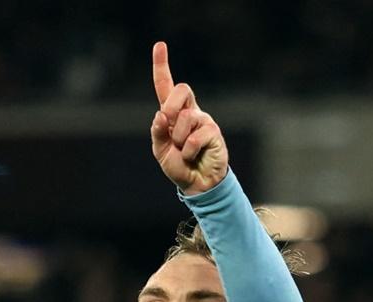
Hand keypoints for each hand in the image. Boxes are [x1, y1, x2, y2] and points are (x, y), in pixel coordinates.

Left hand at [150, 41, 227, 194]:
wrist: (197, 184)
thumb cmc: (179, 165)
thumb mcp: (161, 150)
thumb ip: (158, 132)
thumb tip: (161, 115)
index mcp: (173, 113)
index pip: (166, 86)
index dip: (161, 66)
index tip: (159, 45)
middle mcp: (190, 112)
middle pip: (181, 89)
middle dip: (171, 106)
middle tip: (169, 125)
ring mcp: (203, 120)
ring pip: (185, 118)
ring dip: (179, 140)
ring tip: (184, 152)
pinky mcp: (214, 132)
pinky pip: (194, 137)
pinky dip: (189, 151)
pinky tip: (194, 156)